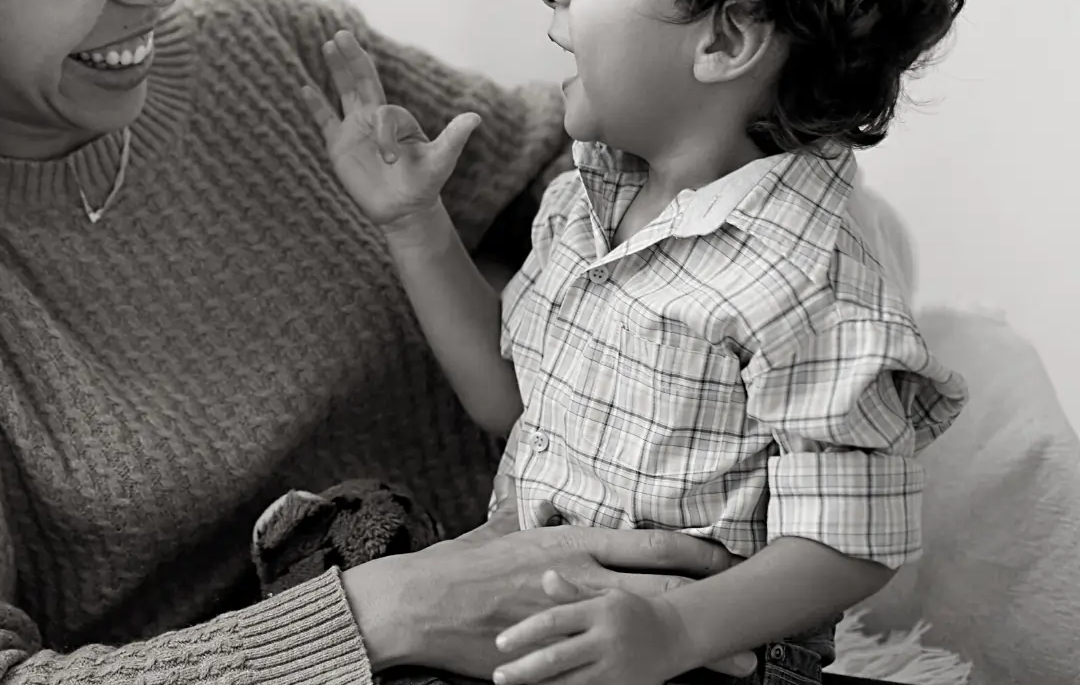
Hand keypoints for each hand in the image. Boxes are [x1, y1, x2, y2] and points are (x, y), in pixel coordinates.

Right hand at [302, 30, 480, 229]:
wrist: (403, 209)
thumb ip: (453, 138)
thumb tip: (476, 117)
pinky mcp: (338, 146)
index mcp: (396, 118)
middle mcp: (374, 118)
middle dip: (352, 58)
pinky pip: (325, 120)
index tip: (389, 160)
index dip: (384, 134)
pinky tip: (305, 88)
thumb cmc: (424, 184)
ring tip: (328, 45)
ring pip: (343, 92)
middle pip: (362, 80)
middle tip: (342, 34)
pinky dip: (316, 105)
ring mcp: (355, 129)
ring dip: (336, 70)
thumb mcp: (441, 160)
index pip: (383, 113)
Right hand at [339, 524, 756, 679]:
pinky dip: (649, 674)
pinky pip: (616, 664)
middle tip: (757, 612)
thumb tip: (532, 512)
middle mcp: (584, 577)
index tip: (728, 555)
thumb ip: (521, 523)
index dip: (698, 549)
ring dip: (699, 648)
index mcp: (575, 544)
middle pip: (667, 587)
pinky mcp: (562, 653)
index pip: (652, 543)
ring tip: (743, 664)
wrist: (424, 604)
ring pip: (652, 631)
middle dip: (715, 599)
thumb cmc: (458, 569)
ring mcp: (578, 618)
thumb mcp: (496, 536)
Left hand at [493, 571, 699, 684]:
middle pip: (558, 657)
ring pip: (572, 682)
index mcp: (598, 612)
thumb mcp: (604, 593)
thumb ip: (572, 591)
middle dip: (525, 670)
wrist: (676, 634)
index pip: (554, 621)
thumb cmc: (629, 610)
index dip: (524, 632)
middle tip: (499, 676)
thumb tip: (545, 576)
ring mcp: (616, 668)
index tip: (499, 643)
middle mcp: (606, 641)